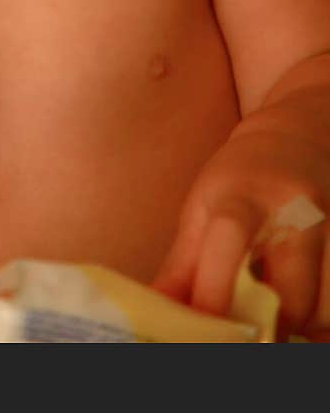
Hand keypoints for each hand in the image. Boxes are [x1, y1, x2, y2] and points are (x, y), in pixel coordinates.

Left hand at [152, 124, 328, 338]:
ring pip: (326, 310)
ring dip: (302, 327)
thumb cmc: (242, 179)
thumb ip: (181, 268)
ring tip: (281, 316)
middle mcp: (298, 211)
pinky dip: (323, 319)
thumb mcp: (202, 209)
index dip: (215, 291)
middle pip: (292, 298)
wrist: (298, 138)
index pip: (231, 237)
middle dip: (268, 328)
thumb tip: (157, 315)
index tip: (205, 328)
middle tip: (248, 331)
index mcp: (246, 197)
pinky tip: (306, 308)